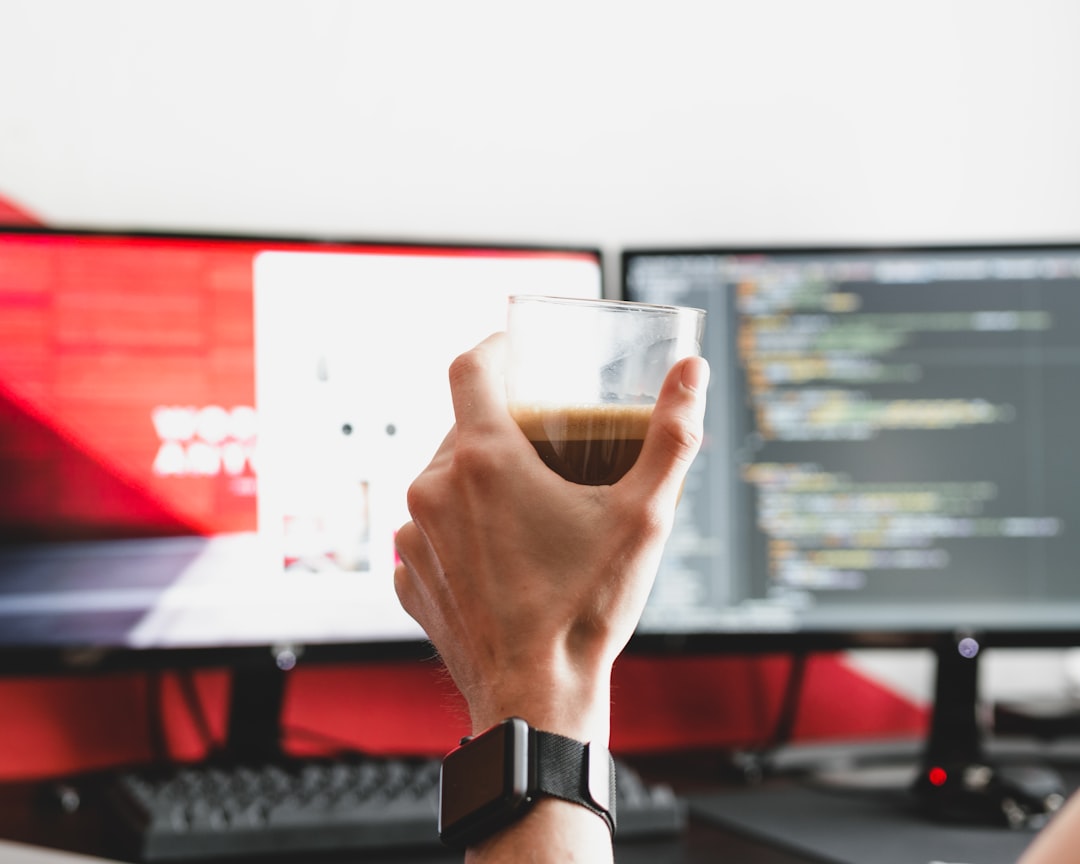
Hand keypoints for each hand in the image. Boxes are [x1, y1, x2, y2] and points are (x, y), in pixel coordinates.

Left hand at [393, 332, 708, 745]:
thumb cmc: (586, 608)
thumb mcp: (644, 515)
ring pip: (442, 481)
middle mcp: (433, 489)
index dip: (493, 348)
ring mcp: (415, 537)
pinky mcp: (411, 578)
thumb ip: (671, 436)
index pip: (470, 367)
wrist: (536, 698)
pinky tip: (501, 557)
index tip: (515, 350)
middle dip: (501, 426)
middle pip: (461, 427)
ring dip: (478, 482)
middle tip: (545, 444)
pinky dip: (461, 532)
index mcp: (482, 459)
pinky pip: (431, 533)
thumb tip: (692, 372)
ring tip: (527, 510)